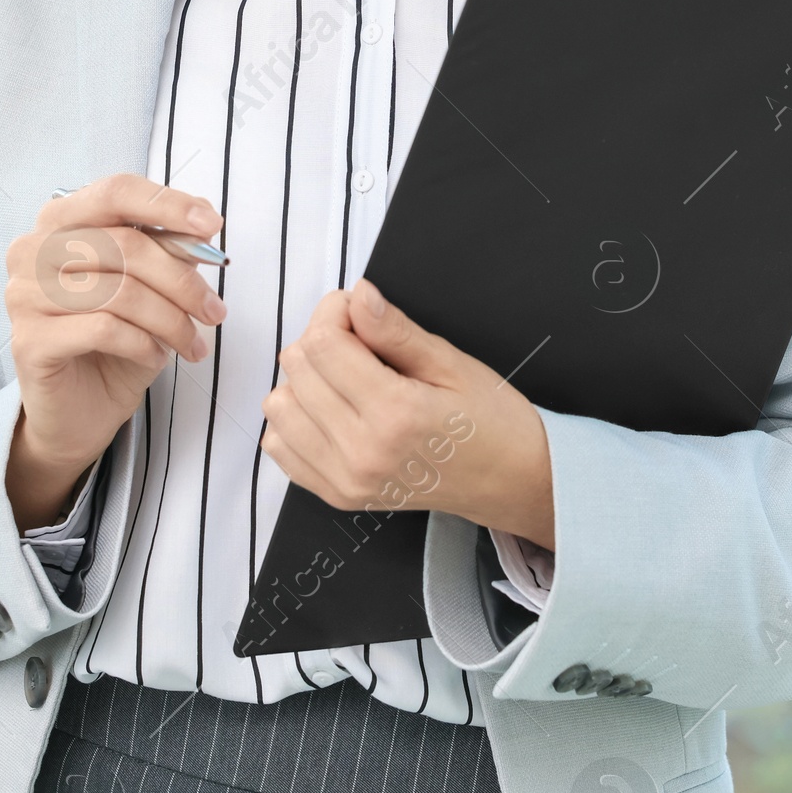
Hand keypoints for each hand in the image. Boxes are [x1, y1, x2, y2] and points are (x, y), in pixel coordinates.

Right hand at [4, 174, 224, 531]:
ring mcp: (24, 295)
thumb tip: (204, 222)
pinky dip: (144, 343)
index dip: (167, 204)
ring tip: (192, 343)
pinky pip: (104, 329)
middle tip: (216, 311)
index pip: (115, 192)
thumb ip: (166, 250)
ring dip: (171, 320)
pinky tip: (157, 356)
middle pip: (124, 245)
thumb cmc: (113, 342)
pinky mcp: (28, 341)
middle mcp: (32, 250)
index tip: (213, 226)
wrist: (78, 412)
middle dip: (182, 281)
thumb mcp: (148, 288)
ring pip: (120, 291)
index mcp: (59, 221)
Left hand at [260, 280, 554, 548]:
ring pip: (279, 407)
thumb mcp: (452, 364)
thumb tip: (358, 296)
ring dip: (305, 381)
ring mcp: (345, 480)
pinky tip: (334, 410)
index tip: (361, 314)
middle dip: (322, 341)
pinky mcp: (337, 496)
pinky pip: (281, 446)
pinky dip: (298, 419)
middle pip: (297, 370)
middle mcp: (362, 452)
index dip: (336, 314)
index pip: (322, 344)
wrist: (512, 484)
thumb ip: (396, 331)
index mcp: (395, 414)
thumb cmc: (491, 422)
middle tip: (362, 343)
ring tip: (347, 379)